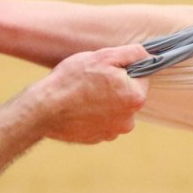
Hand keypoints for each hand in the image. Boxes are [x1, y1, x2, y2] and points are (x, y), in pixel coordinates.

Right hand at [28, 44, 148, 143]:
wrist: (44, 109)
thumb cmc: (72, 80)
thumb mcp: (103, 56)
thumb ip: (132, 53)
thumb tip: (148, 56)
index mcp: (135, 97)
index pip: (141, 77)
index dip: (123, 69)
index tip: (104, 69)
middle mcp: (129, 120)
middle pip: (128, 95)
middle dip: (114, 87)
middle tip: (91, 80)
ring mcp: (112, 132)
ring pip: (114, 110)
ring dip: (103, 102)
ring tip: (82, 95)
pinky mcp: (97, 139)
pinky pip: (101, 122)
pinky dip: (92, 115)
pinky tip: (78, 107)